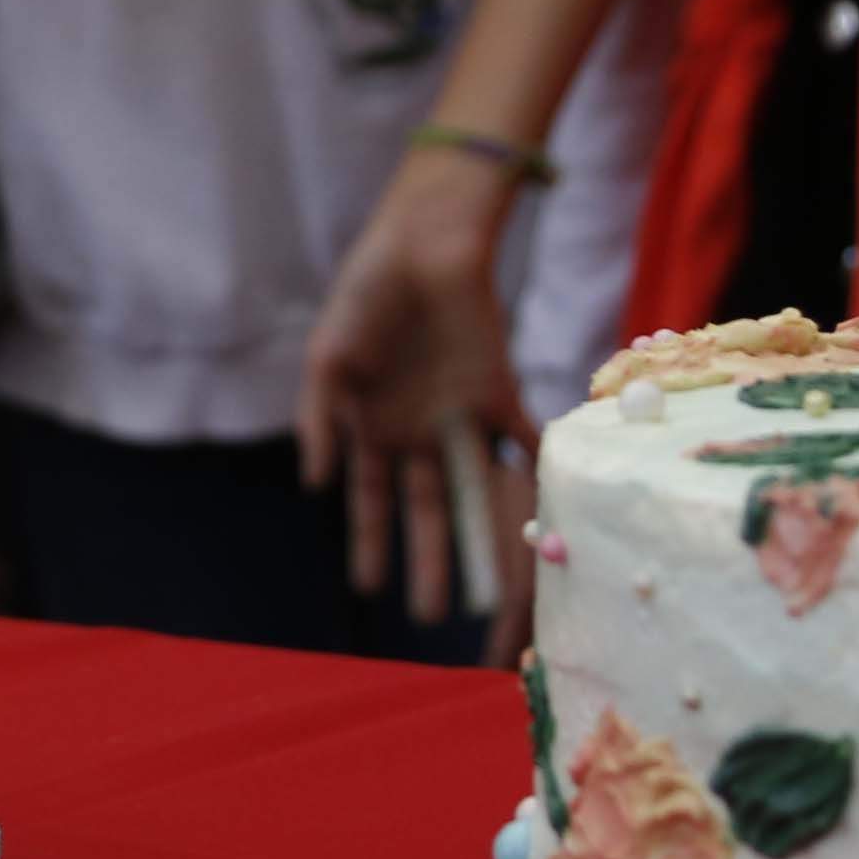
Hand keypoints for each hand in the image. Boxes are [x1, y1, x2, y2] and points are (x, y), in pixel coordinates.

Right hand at [300, 146, 540, 642]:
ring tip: (492, 589)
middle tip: (435, 615)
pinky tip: (542, 516)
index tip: (368, 590)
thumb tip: (316, 485)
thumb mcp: (328, 359)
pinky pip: (520, 441)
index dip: (371, 543)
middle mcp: (419, 433)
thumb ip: (320, 420)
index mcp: (374, 429)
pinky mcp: (500, 391)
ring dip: (483, 538)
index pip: (373, 502)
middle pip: (428, 510)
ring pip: (475, 491)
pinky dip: (532, 473)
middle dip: (431, 561)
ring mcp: (462, 416)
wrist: (422, 243)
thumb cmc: (366, 296)